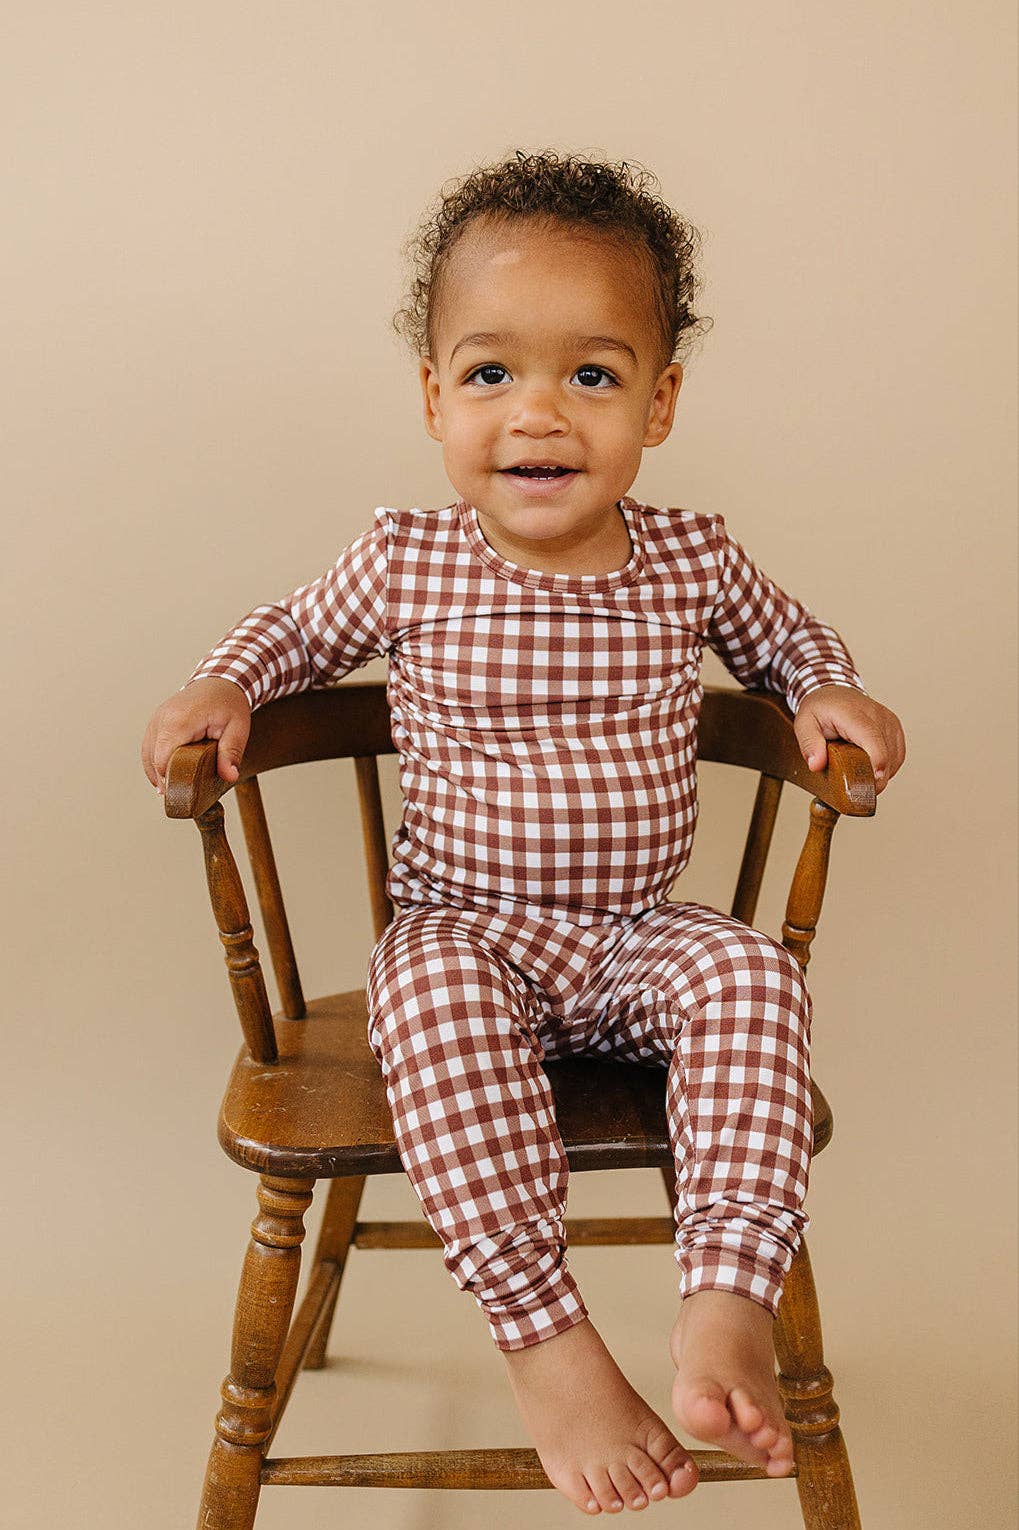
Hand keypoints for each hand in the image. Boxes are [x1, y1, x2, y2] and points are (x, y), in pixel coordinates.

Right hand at [141, 676, 251, 794]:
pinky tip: (165, 777)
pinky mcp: (155, 723)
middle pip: (153, 760)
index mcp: (179, 720)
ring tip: (173, 790)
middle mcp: (162, 719)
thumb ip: (232, 752)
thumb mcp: (238, 728)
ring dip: (158, 773)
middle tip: (181, 797)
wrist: (219, 681)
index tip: (183, 795)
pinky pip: (148, 747)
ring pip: (147, 755)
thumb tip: (230, 776)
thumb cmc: (228, 703)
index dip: (170, 780)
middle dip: (165, 779)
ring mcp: (155, 720)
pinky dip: (155, 763)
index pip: (164, 759)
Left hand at [794, 684, 905, 794]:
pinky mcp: (895, 729)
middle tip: (853, 789)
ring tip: (857, 771)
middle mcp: (877, 715)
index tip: (874, 781)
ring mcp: (889, 722)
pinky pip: (897, 756)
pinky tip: (869, 766)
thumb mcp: (804, 723)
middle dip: (873, 778)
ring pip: (894, 758)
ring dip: (879, 773)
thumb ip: (808, 743)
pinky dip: (887, 767)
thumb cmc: (820, 709)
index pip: (872, 738)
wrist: (834, 693)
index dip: (877, 761)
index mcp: (853, 713)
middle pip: (886, 753)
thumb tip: (815, 765)